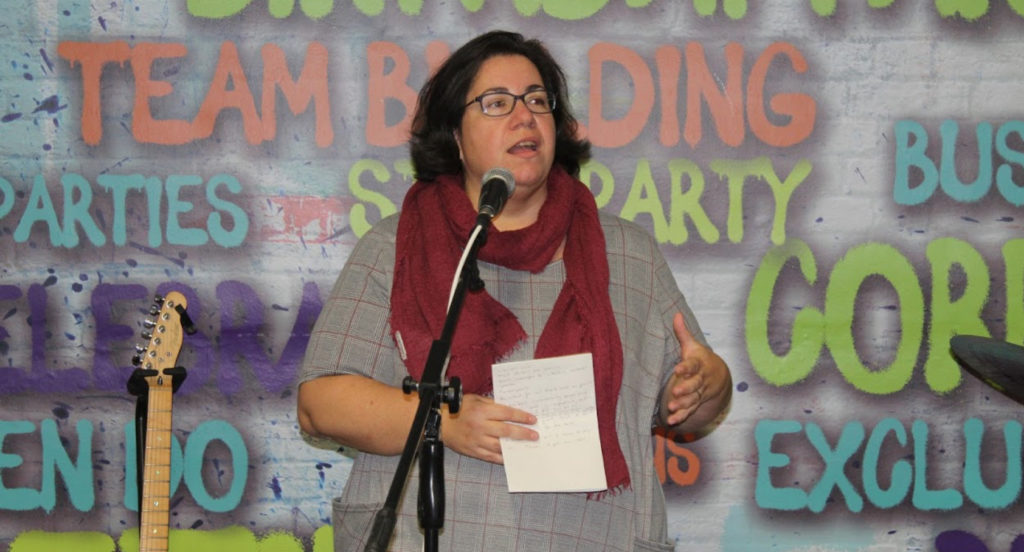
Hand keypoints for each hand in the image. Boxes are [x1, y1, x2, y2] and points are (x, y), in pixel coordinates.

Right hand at [443, 393, 537, 463]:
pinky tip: (511, 457)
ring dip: (514, 447)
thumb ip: (492, 403)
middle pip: (506, 431)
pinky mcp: (473, 451)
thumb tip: (509, 410)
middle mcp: (480, 426)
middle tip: (534, 436)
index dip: (521, 417)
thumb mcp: (475, 399)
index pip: (506, 413)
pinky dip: (502, 458)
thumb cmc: (458, 408)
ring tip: (526, 447)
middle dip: (523, 433)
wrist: (440, 423)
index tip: (532, 419)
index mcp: (481, 411)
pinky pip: (490, 456)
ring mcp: (477, 440)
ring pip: (500, 446)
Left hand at [662, 312, 728, 427]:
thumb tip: (676, 314)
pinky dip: (681, 416)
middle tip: (675, 392)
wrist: (719, 376)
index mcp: (698, 365)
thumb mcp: (693, 346)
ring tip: (672, 407)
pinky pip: (690, 411)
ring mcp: (699, 393)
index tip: (678, 369)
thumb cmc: (701, 359)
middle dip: (685, 389)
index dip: (685, 367)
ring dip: (682, 404)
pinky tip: (671, 421)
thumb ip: (683, 333)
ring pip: (692, 399)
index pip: (692, 365)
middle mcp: (700, 380)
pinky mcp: (696, 403)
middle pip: (694, 385)